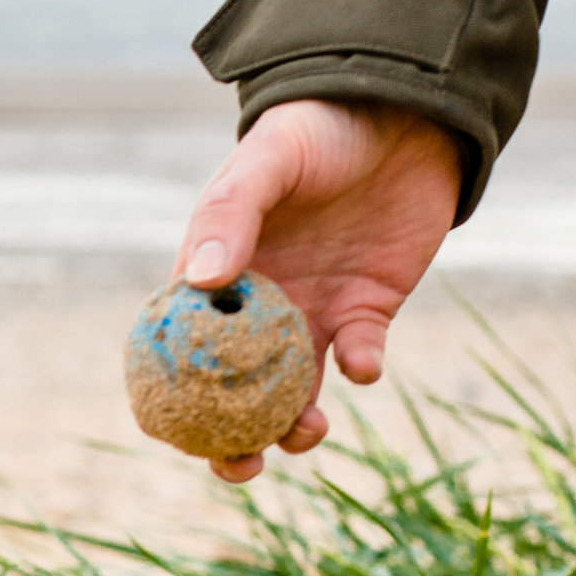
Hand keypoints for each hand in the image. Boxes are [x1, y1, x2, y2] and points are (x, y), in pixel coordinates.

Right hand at [172, 99, 461, 481]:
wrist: (404, 110)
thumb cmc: (318, 128)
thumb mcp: (268, 161)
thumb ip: (232, 214)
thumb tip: (200, 278)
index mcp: (217, 274)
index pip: (181, 347)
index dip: (171, 396)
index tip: (171, 430)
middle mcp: (261, 304)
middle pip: (235, 390)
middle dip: (234, 438)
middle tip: (242, 465)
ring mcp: (313, 311)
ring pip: (295, 390)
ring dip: (296, 422)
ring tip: (309, 429)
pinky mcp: (368, 310)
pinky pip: (359, 357)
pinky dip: (360, 369)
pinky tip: (363, 364)